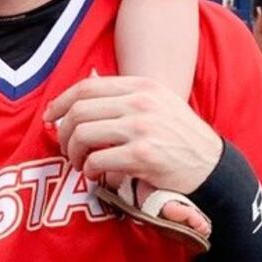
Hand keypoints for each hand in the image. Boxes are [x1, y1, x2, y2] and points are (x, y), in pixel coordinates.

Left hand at [45, 75, 221, 195]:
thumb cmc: (179, 137)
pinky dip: (89, 170)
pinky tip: (95, 176)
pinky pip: (97, 161)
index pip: (87, 86)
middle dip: (63, 133)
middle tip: (66, 149)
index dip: (61, 102)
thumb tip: (85, 86)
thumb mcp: (157, 103)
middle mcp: (140, 102)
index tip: (49, 117)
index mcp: (141, 86)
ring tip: (80, 164)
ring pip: (83, 135)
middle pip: (79, 111)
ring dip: (73, 154)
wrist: (212, 166)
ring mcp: (141, 128)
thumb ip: (124, 96)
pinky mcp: (143, 155)